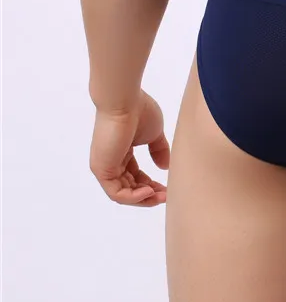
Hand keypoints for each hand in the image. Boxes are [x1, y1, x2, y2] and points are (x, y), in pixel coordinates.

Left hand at [89, 89, 169, 204]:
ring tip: (161, 196)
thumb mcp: (154, 134)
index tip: (167, 188)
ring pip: (123, 194)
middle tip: (166, 196)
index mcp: (122, 152)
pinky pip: (116, 193)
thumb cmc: (138, 111)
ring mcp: (105, 166)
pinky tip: (149, 192)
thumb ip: (159, 150)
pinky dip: (133, 197)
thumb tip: (165, 167)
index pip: (135, 177)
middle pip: (130, 188)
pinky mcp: (102, 169)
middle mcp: (111, 161)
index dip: (151, 185)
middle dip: (149, 195)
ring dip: (143, 199)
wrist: (124, 101)